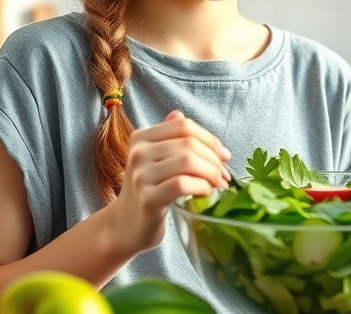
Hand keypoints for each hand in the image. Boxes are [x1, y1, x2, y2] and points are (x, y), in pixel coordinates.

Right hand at [108, 110, 230, 256]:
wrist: (126, 226)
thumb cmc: (149, 191)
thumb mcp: (156, 160)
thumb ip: (170, 139)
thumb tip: (190, 124)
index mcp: (141, 137)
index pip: (183, 126)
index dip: (209, 139)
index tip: (224, 156)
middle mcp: (138, 152)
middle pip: (188, 143)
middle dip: (214, 159)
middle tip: (224, 176)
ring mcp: (141, 175)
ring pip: (188, 161)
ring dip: (211, 173)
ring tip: (218, 185)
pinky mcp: (148, 198)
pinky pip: (182, 184)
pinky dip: (202, 186)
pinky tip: (206, 193)